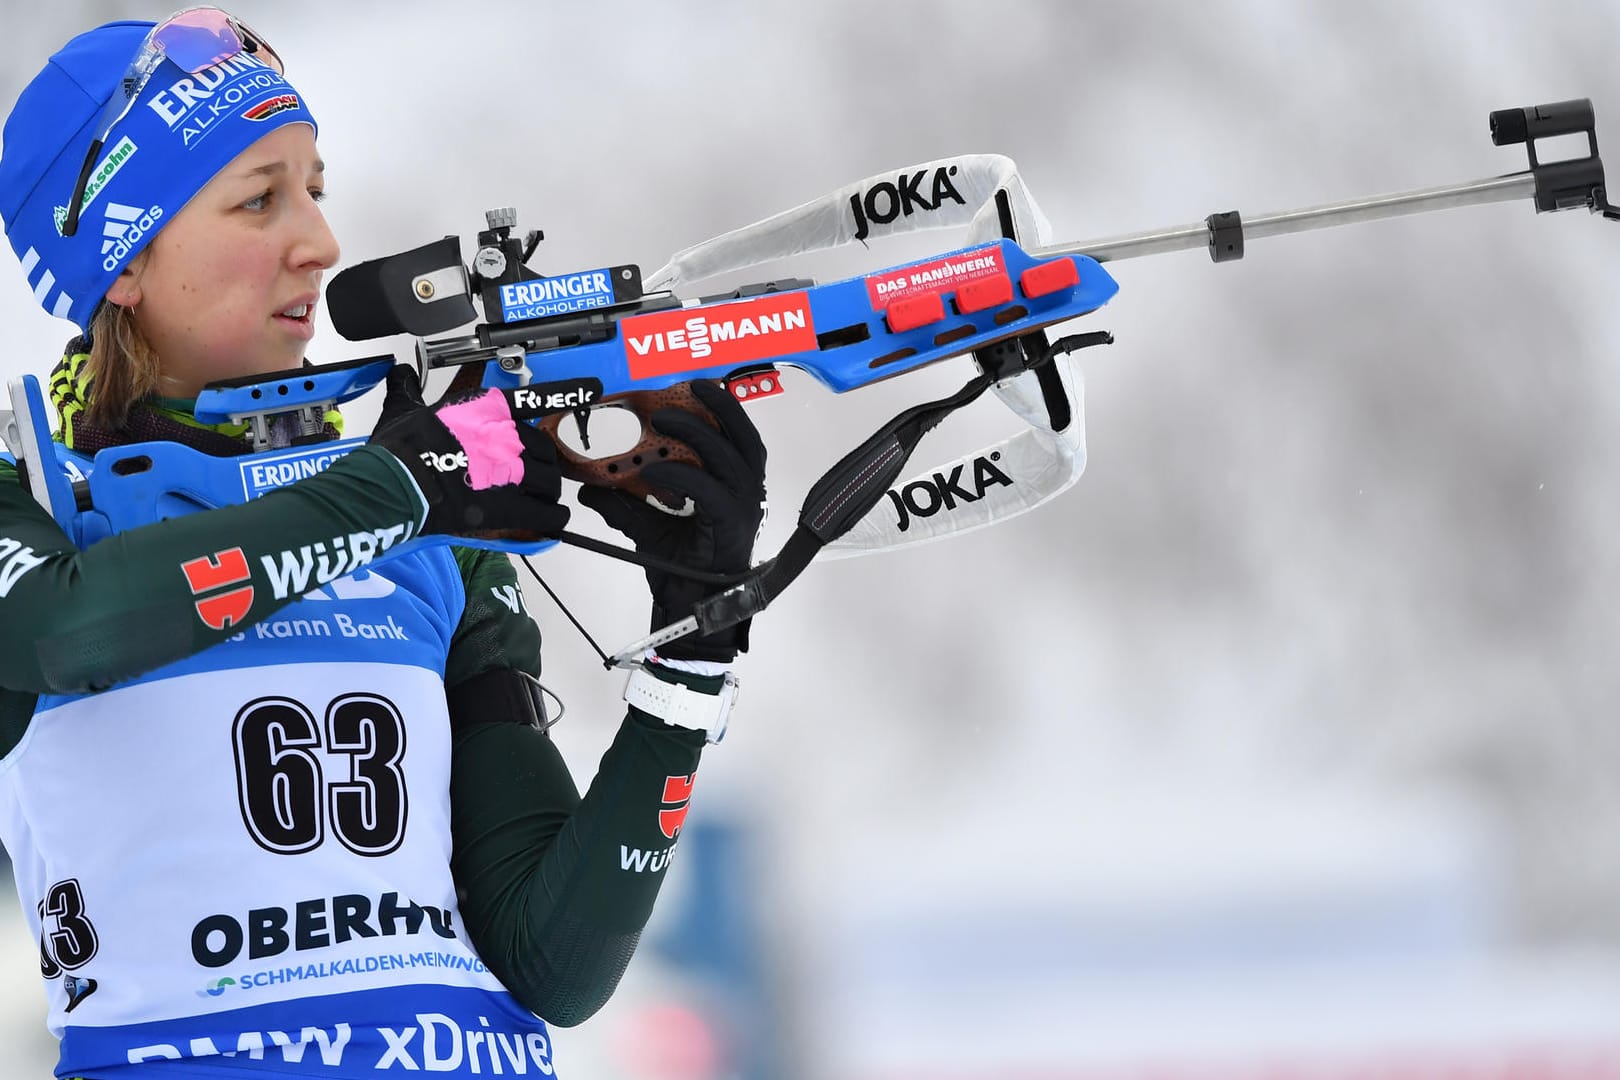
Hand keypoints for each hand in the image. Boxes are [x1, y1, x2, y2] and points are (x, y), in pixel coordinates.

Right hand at [368, 366, 569, 539]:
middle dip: (543, 463)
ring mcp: (509, 471)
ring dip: (548, 491)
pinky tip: (555, 520)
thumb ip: (406, 390)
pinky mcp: (507, 506)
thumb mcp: (401, 409)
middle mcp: (504, 436)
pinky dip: (554, 517)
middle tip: (535, 474)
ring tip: (542, 499)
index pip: (535, 397)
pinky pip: (545, 512)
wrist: (392, 486)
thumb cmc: (396, 449)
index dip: (567, 393)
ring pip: (548, 481)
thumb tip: (400, 372)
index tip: (592, 388)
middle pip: (544, 449)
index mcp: (484, 409)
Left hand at [578, 380, 765, 661]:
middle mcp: (746, 494)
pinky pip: (707, 489)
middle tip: (689, 388)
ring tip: (664, 418)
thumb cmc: (682, 570)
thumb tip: (590, 488)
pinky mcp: (729, 526)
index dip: (723, 408)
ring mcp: (742, 510)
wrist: (689, 613)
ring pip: (729, 457)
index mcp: (734, 488)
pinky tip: (653, 470)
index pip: (738, 437)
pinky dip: (680, 475)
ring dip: (698, 431)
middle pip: (744, 437)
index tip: (698, 386)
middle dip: (720, 407)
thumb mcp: (647, 527)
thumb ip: (624, 504)